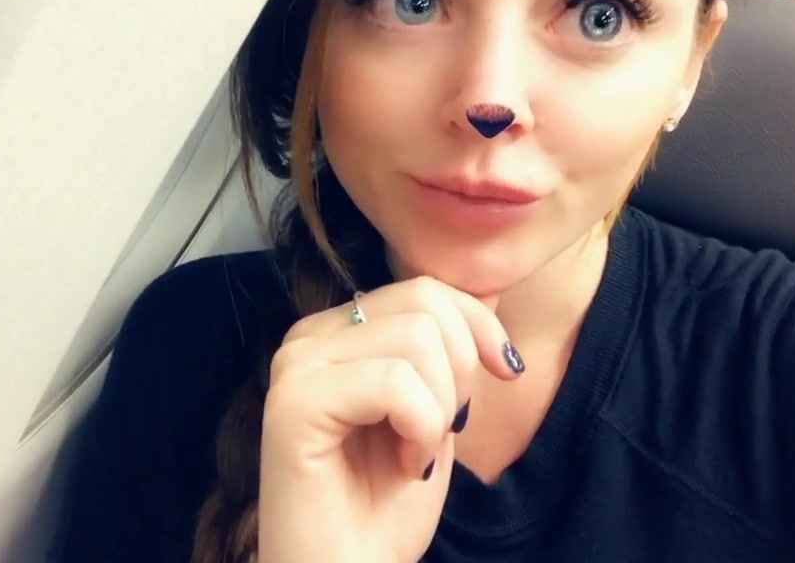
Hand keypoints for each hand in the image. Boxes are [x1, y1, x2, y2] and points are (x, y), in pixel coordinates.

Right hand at [256, 276, 523, 562]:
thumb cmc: (387, 508)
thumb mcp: (438, 411)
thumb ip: (449, 349)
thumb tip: (488, 286)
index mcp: (338, 333)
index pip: (425, 289)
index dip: (478, 328)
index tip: (502, 375)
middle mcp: (309, 338)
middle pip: (425, 304)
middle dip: (460, 374)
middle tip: (439, 432)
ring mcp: (295, 366)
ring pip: (417, 338)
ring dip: (440, 410)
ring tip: (415, 455)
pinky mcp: (292, 403)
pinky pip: (393, 381)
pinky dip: (420, 429)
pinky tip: (404, 465)